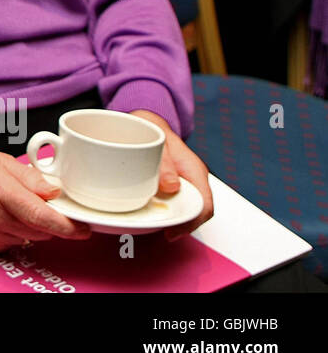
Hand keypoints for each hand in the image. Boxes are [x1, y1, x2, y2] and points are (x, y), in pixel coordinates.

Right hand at [0, 145, 91, 254]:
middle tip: (45, 204)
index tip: (83, 228)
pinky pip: (13, 242)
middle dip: (51, 220)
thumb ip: (31, 177)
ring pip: (29, 237)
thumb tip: (55, 191)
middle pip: (41, 230)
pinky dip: (16, 232)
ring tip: (16, 205)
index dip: (68, 226)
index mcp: (0, 192)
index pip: (42, 217)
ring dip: (33, 226)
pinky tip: (2, 216)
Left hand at [129, 109, 213, 239]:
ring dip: (174, 217)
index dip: (192, 222)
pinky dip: (166, 209)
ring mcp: (184, 182)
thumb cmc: (152, 128)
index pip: (205, 204)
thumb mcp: (157, 141)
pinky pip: (175, 201)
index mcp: (194, 170)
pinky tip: (152, 212)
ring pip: (186, 207)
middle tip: (164, 232)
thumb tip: (172, 187)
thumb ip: (165, 163)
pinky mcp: (173, 183)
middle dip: (183, 224)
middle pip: (197, 210)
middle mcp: (193, 178)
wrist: (147, 120)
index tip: (174, 231)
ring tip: (157, 224)